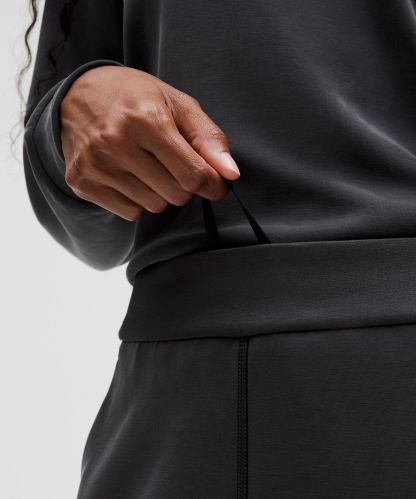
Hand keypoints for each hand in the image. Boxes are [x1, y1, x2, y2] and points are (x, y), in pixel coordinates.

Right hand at [60, 65, 239, 220]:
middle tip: (176, 165)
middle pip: (176, 195)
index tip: (216, 183)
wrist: (79, 94)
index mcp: (145, 119)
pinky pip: (131, 212)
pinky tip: (130, 174)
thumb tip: (231, 174)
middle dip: (185, 185)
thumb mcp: (178, 104)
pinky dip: (138, 200)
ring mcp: (94, 165)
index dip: (213, 185)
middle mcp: (115, 143)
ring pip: (154, 206)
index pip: (193, 175)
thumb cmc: (136, 97)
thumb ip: (209, 139)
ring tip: (149, 165)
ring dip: (162, 192)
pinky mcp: (82, 183)